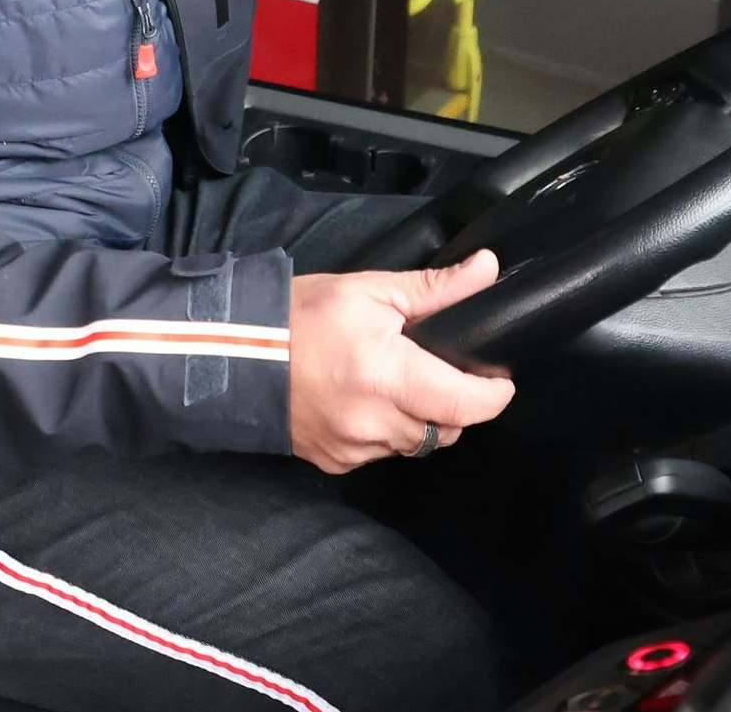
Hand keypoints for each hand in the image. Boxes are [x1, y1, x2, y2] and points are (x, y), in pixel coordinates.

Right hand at [287, 252, 515, 472]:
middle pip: (447, 430)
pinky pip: (382, 454)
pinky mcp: (334, 462)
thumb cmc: (301, 315)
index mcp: (387, 377)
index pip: (464, 405)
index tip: (499, 379)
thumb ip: (435, 288)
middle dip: (458, 406)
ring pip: (416, 445)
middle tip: (449, 372)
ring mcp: (351, 449)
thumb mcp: (370, 291)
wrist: (230, 354)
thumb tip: (487, 269)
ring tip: (409, 384)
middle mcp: (372, 423)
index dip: (493, 395)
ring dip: (425, 420)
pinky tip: (374, 402)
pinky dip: (390, 432)